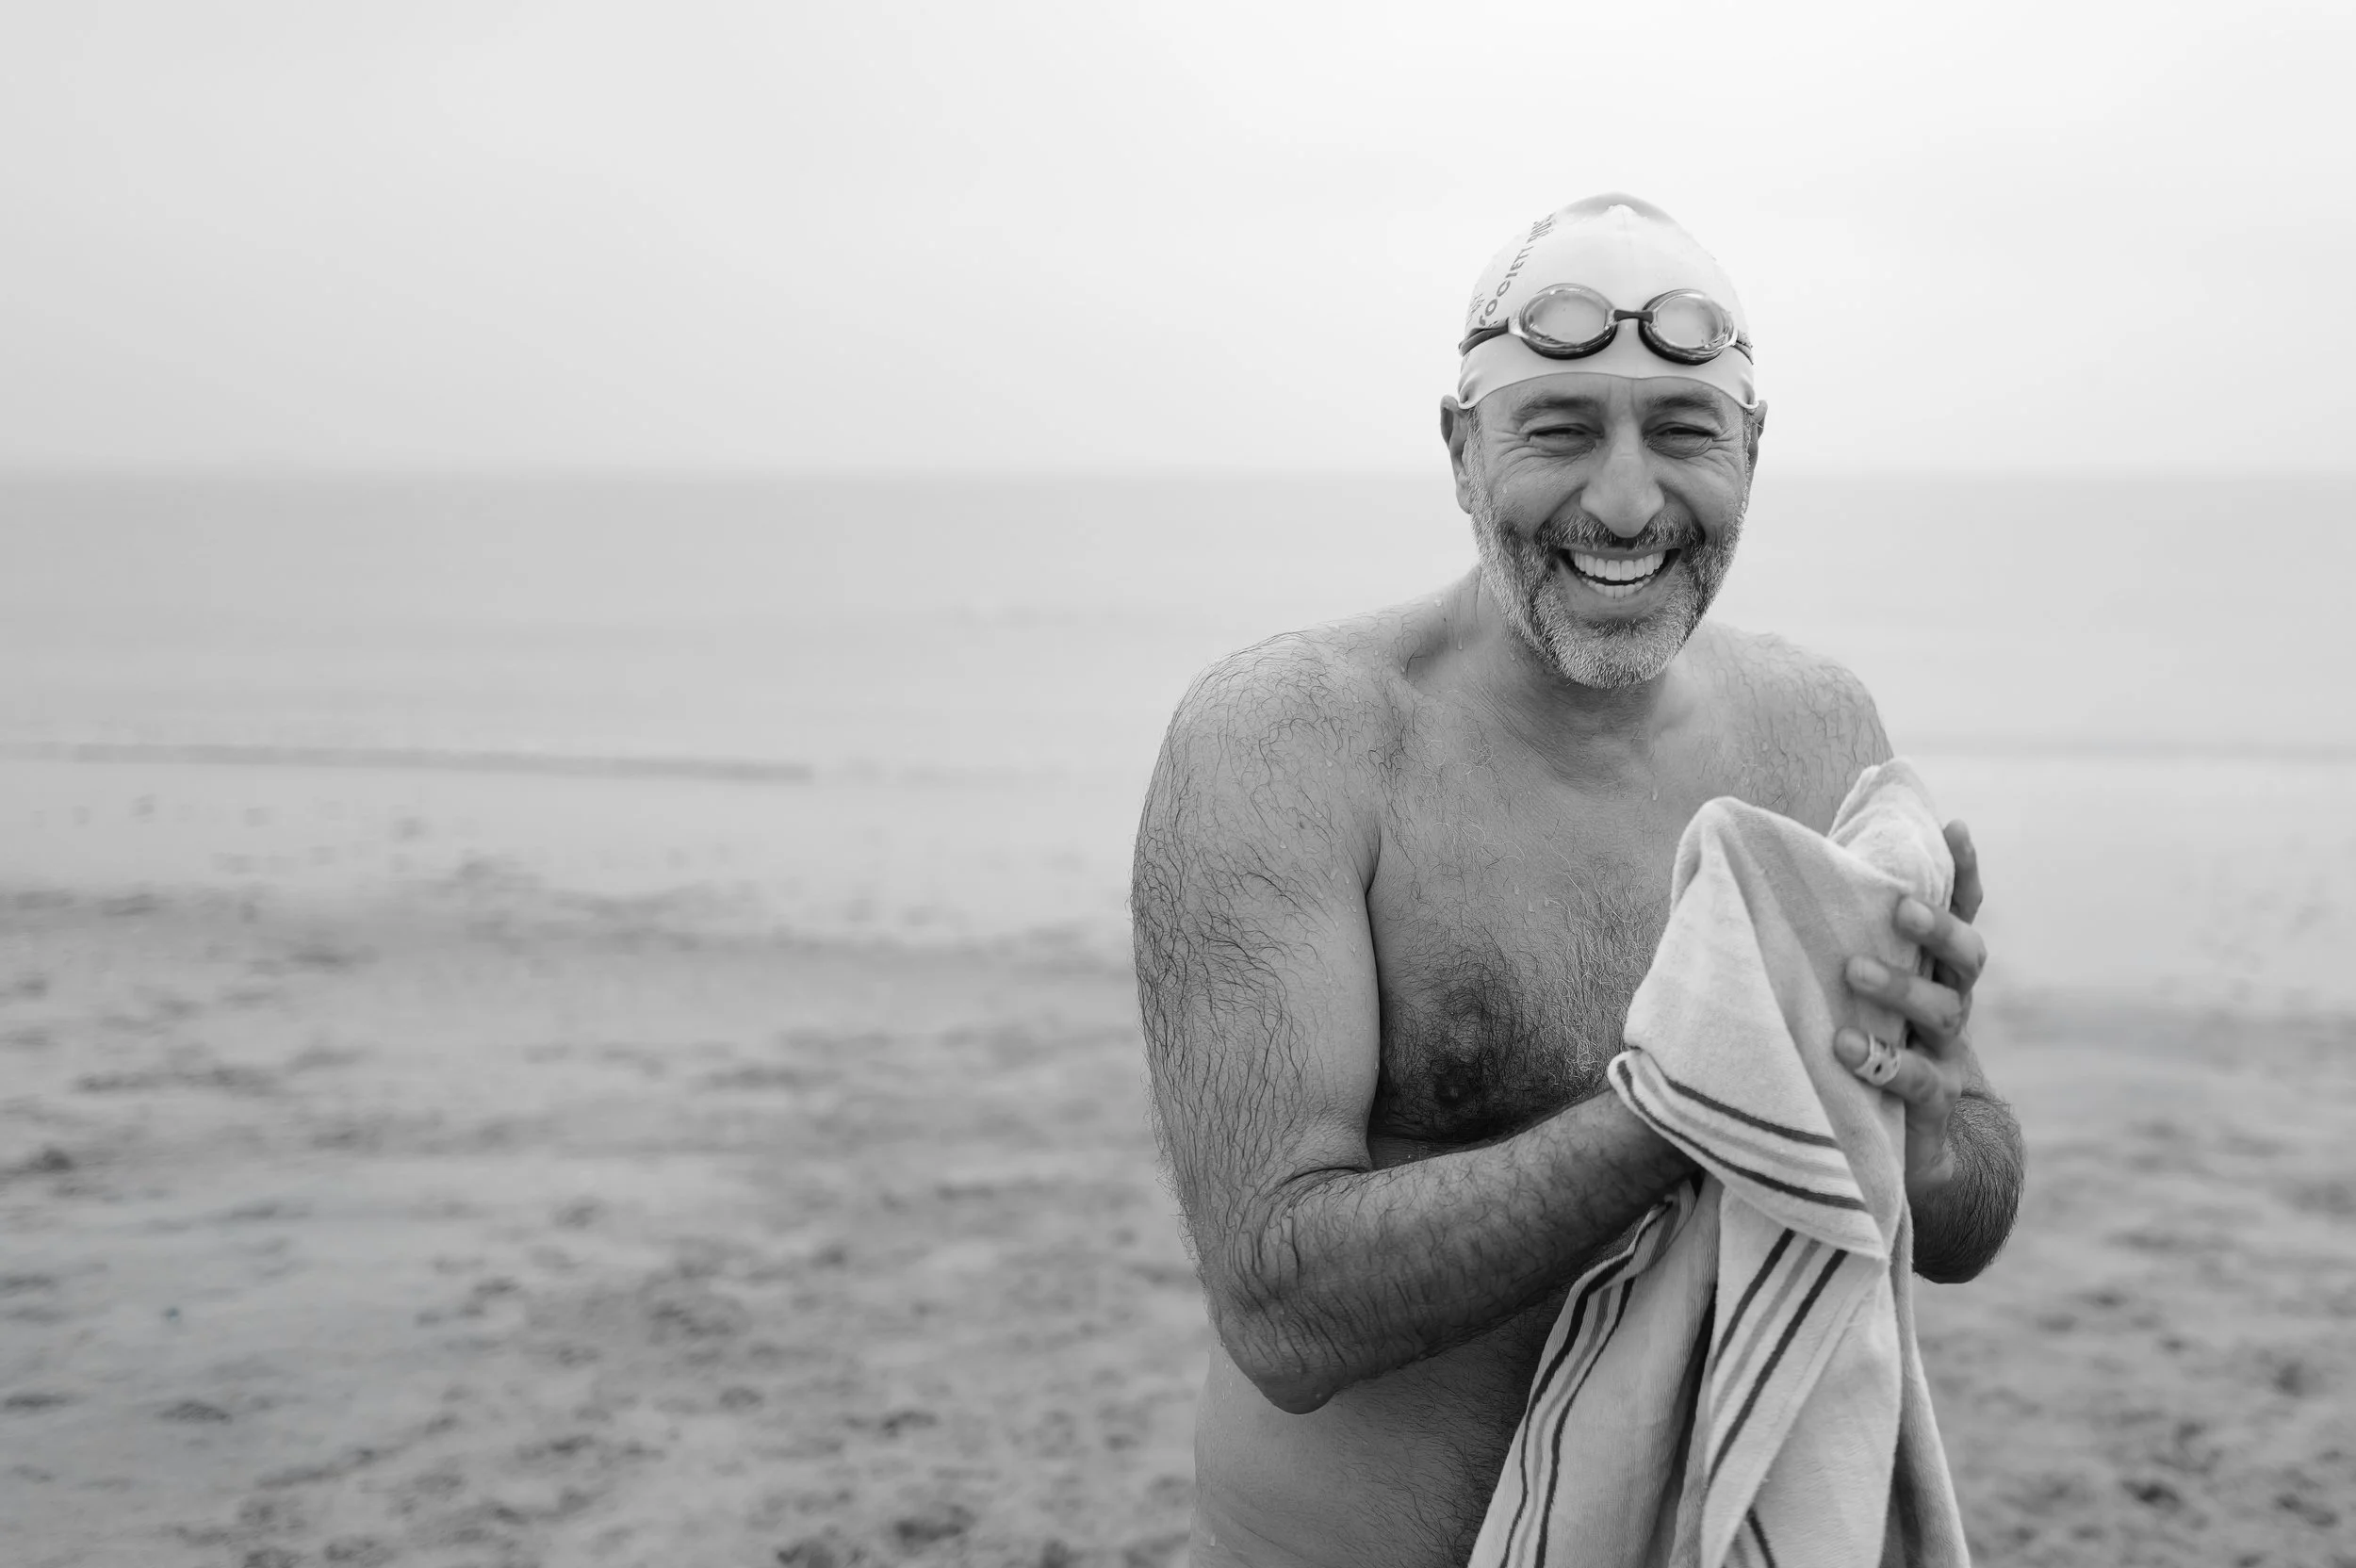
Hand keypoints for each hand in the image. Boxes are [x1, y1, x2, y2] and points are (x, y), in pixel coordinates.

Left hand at [1832, 820, 1986, 1195]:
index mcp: (1929, 974)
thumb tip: (1749, 878)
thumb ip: (1818, 946)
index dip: (1962, 874)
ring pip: (1945, 1011)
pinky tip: (1844, 1046)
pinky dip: (1883, 1061)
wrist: (1910, 1156)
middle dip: (1938, 928)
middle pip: (1966, 958)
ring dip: (1901, 988)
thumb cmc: (1860, 1053)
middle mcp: (1947, 1008)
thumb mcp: (1845, 998)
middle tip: (1899, 907)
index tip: (1957, 828)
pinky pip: (1917, 1080)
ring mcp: (1944, 1056)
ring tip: (1852, 971)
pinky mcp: (1929, 1107)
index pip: (1958, 915)